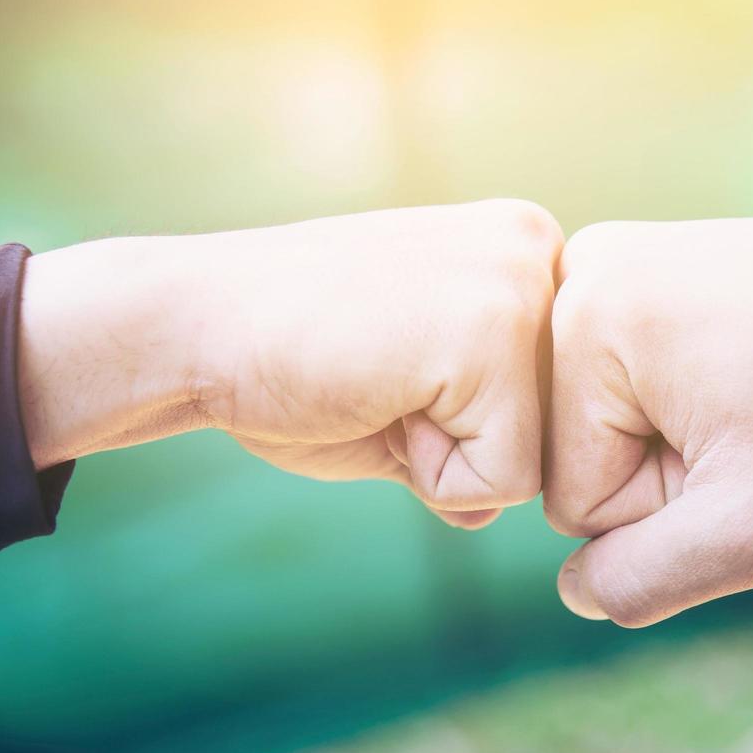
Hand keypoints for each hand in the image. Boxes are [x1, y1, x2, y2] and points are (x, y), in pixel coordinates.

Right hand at [19, 199, 561, 527]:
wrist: (191, 329)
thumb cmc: (293, 359)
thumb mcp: (417, 385)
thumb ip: (485, 425)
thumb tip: (517, 505)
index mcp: (526, 247)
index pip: (559, 399)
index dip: (472, 424)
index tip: (393, 372)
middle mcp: (539, 249)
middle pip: (561, 430)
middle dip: (470, 444)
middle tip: (382, 384)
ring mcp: (518, 286)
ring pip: (540, 461)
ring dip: (451, 461)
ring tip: (379, 389)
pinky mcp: (491, 336)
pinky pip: (503, 480)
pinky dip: (433, 476)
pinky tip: (376, 402)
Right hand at [544, 197, 752, 624]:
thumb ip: (645, 580)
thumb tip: (574, 588)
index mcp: (584, 323)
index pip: (572, 499)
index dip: (669, 509)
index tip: (750, 449)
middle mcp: (579, 273)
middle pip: (578, 457)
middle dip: (668, 470)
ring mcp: (613, 260)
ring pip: (604, 424)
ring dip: (679, 438)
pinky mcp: (648, 264)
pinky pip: (630, 382)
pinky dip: (687, 399)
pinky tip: (752, 371)